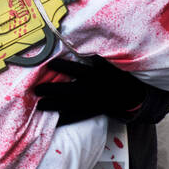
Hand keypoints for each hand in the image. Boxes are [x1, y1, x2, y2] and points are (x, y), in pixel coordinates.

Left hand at [32, 56, 146, 125]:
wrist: (131, 97)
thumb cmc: (118, 78)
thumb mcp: (110, 65)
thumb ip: (97, 57)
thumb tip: (85, 47)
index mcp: (94, 76)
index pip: (76, 70)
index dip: (62, 67)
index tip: (49, 64)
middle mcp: (90, 89)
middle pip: (68, 90)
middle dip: (51, 90)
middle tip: (36, 90)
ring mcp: (90, 103)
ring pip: (69, 105)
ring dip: (53, 105)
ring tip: (39, 105)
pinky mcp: (91, 112)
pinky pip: (76, 117)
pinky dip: (64, 120)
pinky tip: (54, 122)